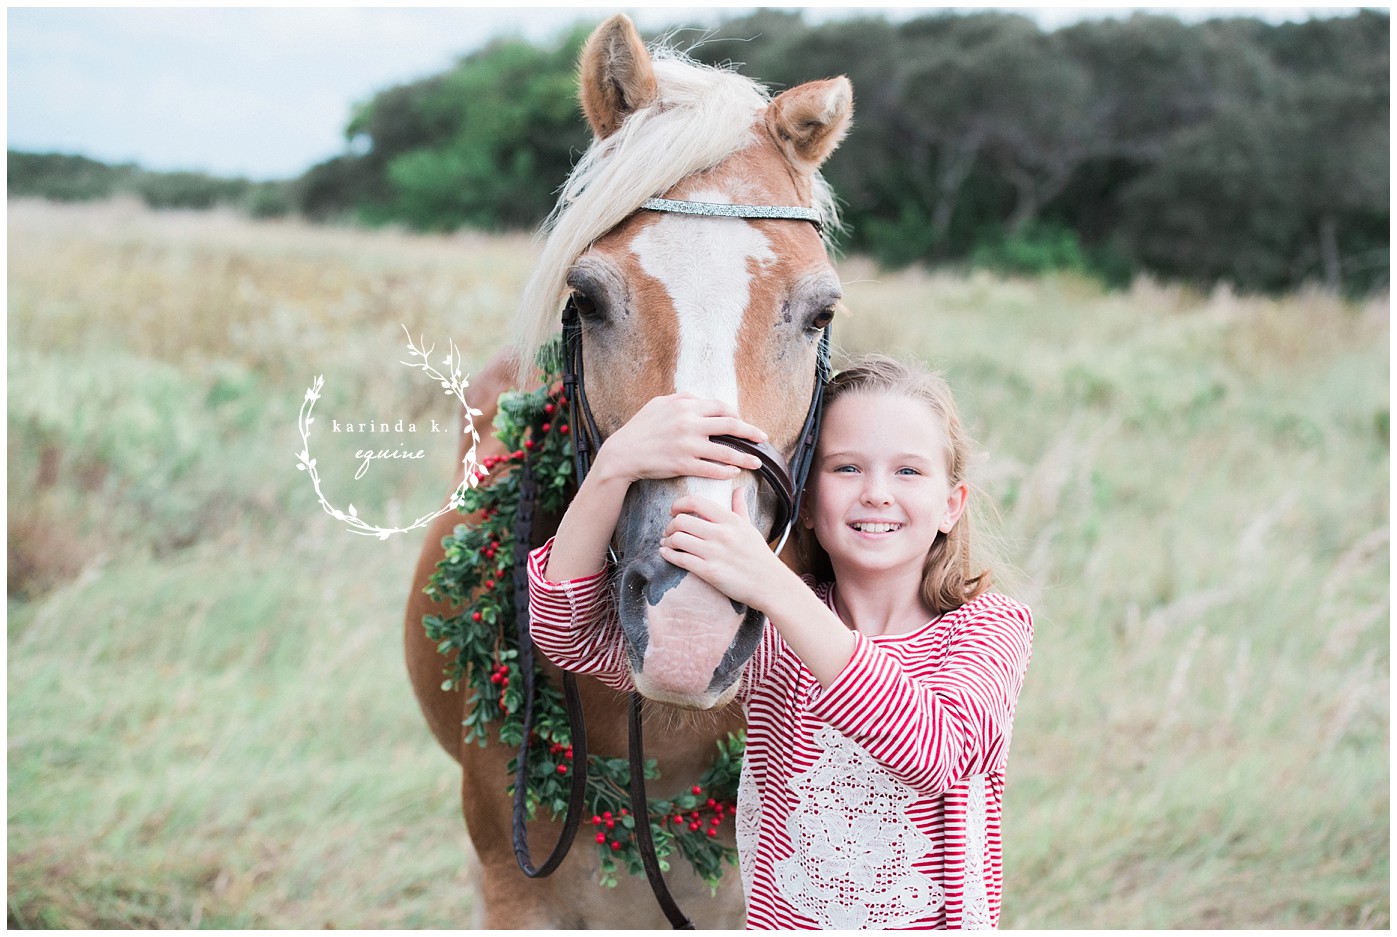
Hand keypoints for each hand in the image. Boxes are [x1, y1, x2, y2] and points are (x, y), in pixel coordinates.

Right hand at [592, 394, 766, 484]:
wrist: (622, 454)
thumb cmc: (640, 428)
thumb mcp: (658, 404)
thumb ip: (681, 399)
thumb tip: (699, 398)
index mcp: (686, 406)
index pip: (721, 407)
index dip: (735, 415)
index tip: (742, 423)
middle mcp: (689, 424)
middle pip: (731, 426)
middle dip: (751, 432)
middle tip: (763, 438)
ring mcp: (687, 446)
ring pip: (725, 452)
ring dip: (745, 457)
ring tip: (757, 462)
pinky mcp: (683, 465)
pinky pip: (711, 469)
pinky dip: (725, 471)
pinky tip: (733, 472)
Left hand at [658, 488, 795, 610]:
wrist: (769, 584)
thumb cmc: (759, 555)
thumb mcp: (750, 527)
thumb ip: (740, 507)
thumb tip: (739, 489)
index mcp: (730, 520)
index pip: (696, 502)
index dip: (679, 504)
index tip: (675, 510)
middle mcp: (721, 534)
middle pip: (681, 520)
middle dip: (670, 525)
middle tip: (669, 530)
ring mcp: (714, 553)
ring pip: (677, 539)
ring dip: (667, 540)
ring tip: (666, 543)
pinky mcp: (709, 572)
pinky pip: (680, 560)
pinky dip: (668, 555)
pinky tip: (666, 553)